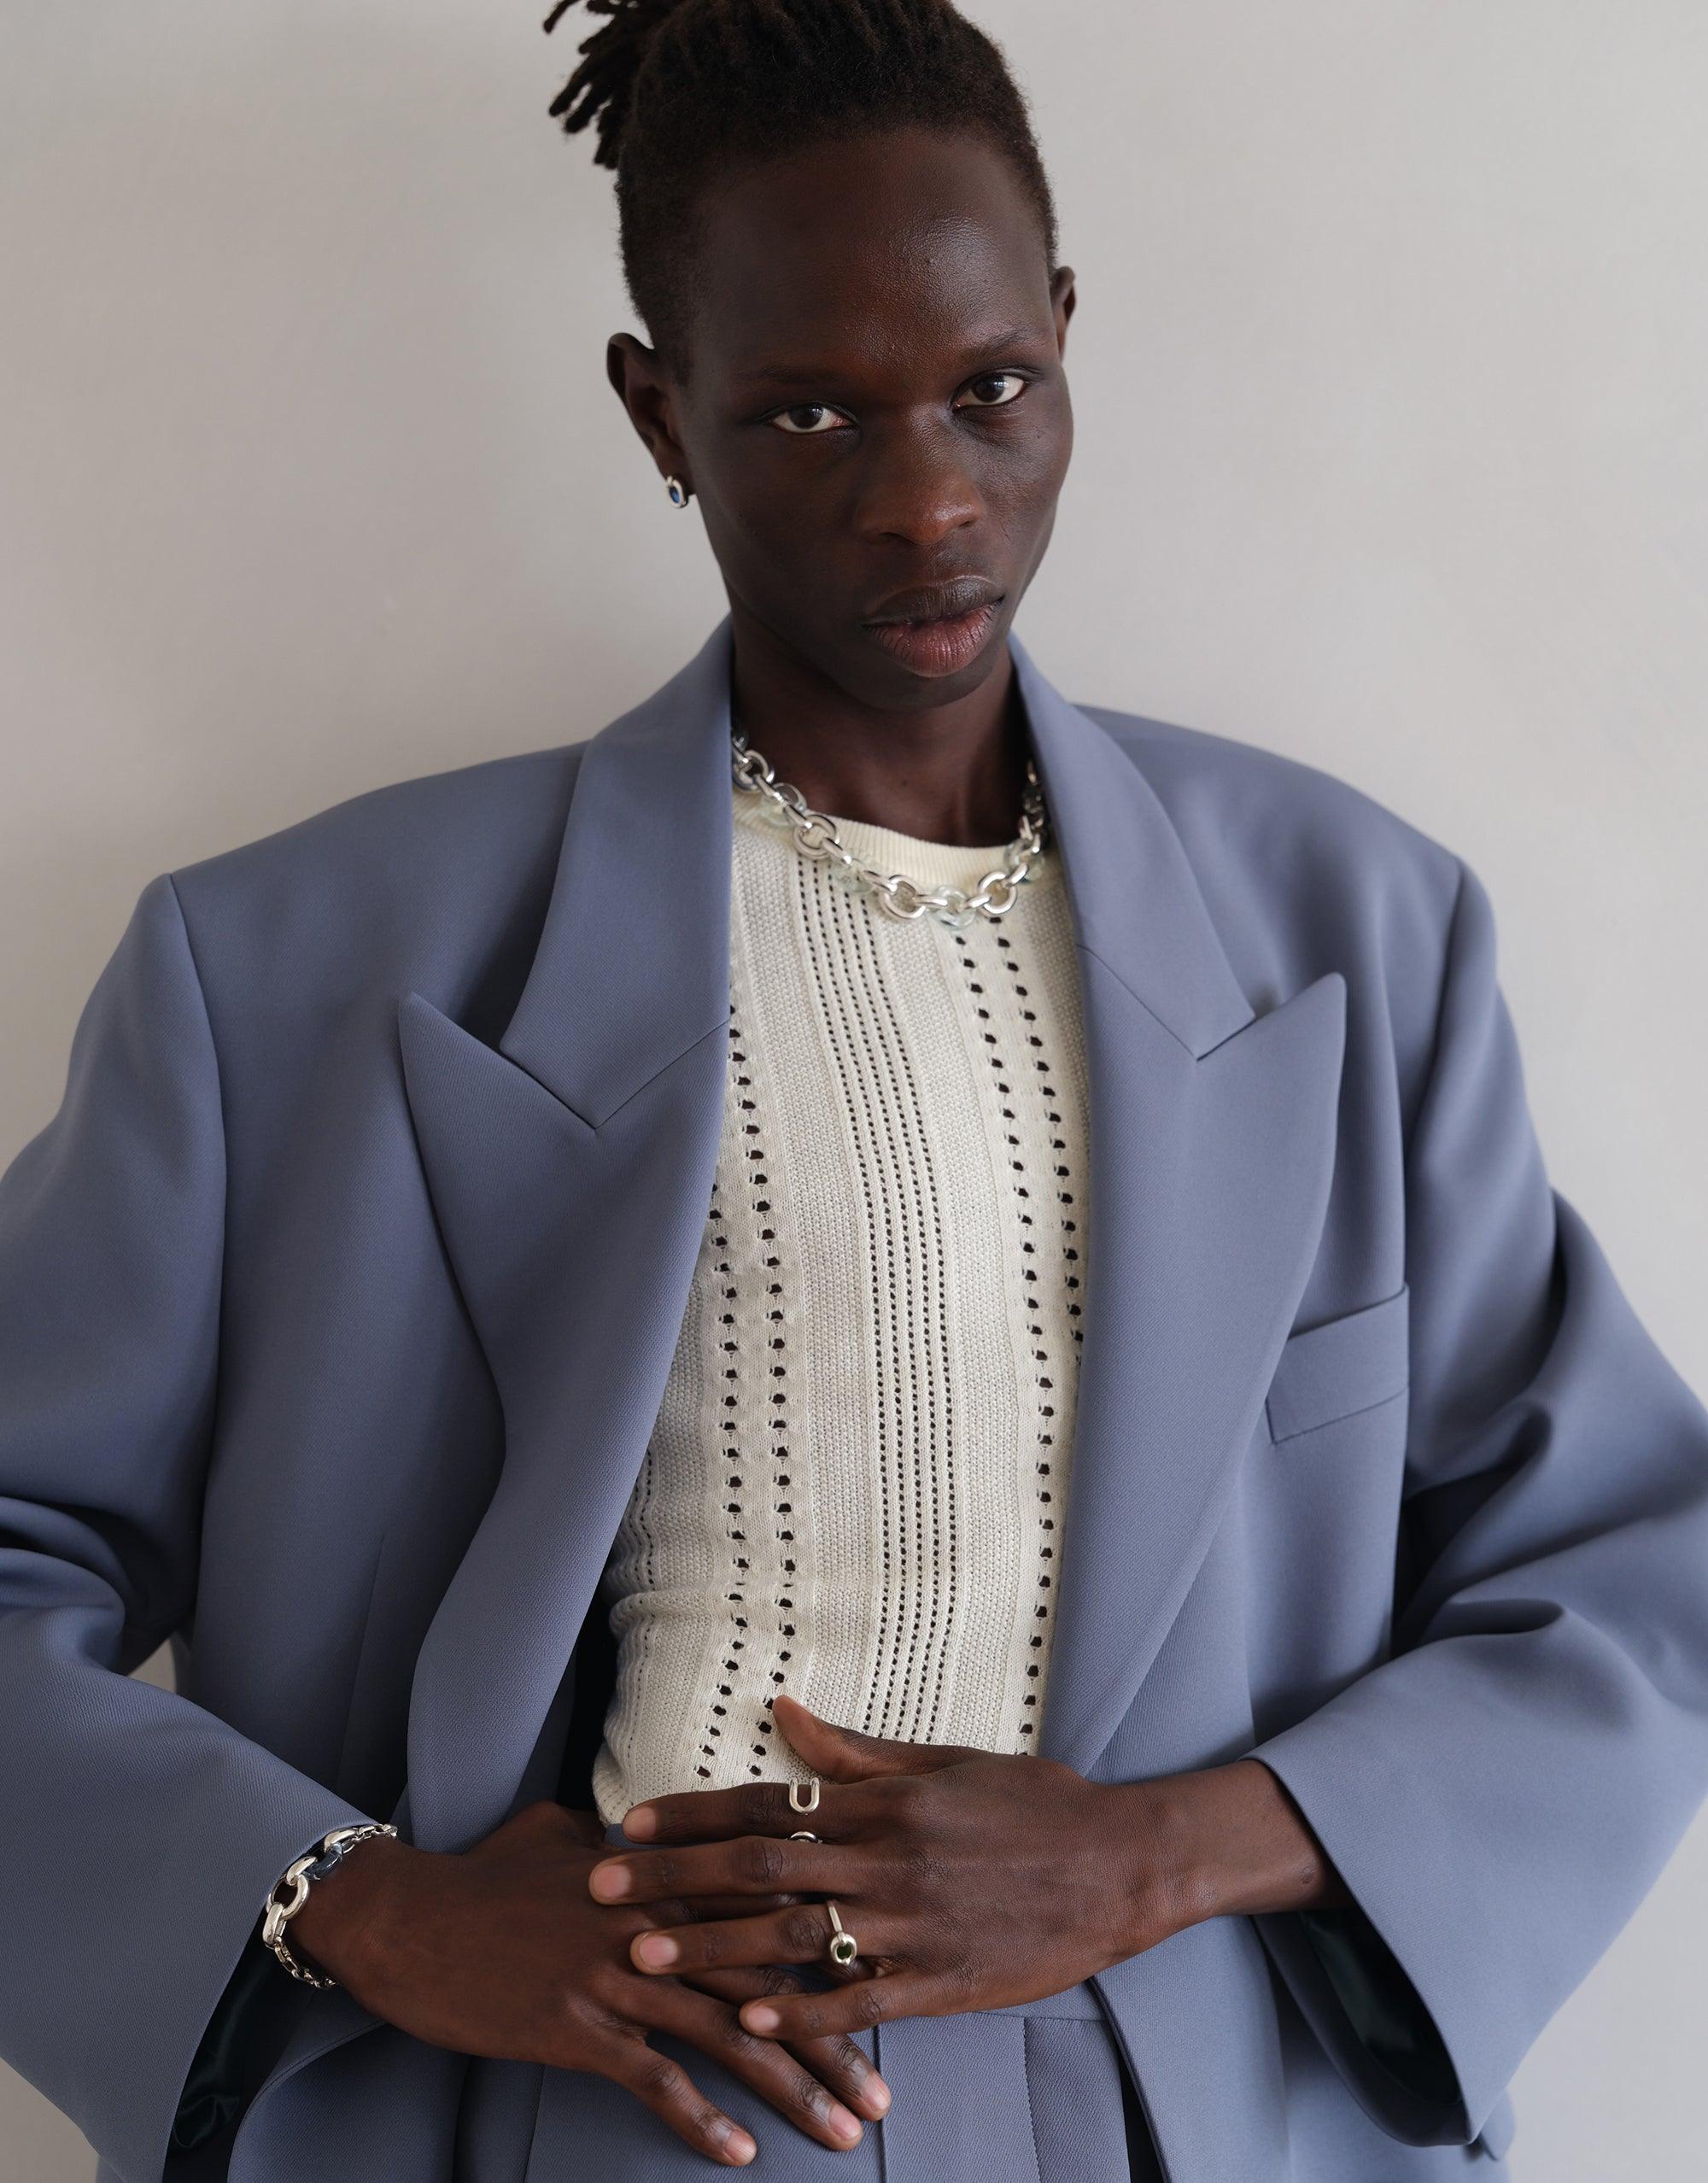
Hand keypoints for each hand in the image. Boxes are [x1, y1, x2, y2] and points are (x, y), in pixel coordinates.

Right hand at [289, 1799, 890, 2165]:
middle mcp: (656, 1919)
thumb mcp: (566, 1833)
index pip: (772, 1910)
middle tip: (884, 2094)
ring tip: (840, 2135)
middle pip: (769, 1979)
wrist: (408, 1914)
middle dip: (834, 2039)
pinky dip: (698, 2118)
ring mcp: (617, 1972)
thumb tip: (654, 1836)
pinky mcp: (575, 2024)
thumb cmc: (486, 1873)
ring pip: (726, 2034)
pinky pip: (653, 2078)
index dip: (833, 1954)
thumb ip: (629, 1841)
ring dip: (789, 2090)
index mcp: (665, 1872)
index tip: (886, 1993)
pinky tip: (738, 2153)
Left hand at [582, 1693, 1206, 2042]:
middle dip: (673, 1878)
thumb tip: (783, 1707)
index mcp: (885, 1801)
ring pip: (794, 1935)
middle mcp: (888, 1857)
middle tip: (600, 1890)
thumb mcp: (945, 1763)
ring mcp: (914, 1923)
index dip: (691, 1814)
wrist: (1121, 1863)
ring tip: (645, 1956)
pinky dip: (804, 2011)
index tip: (628, 1825)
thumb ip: (857, 1751)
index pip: (767, 1801)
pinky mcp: (943, 1980)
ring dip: (713, 1947)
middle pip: (760, 1866)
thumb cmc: (1034, 1805)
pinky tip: (751, 2023)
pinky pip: (860, 2000)